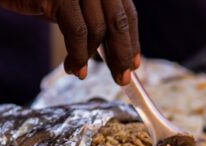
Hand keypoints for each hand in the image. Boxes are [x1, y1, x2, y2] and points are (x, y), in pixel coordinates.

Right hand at [0, 0, 139, 84]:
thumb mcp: (70, 6)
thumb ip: (92, 21)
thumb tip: (115, 54)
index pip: (127, 12)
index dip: (133, 40)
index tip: (134, 64)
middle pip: (118, 20)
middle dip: (122, 53)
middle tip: (122, 78)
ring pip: (99, 29)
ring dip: (91, 57)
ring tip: (81, 73)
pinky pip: (76, 32)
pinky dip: (77, 55)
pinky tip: (73, 68)